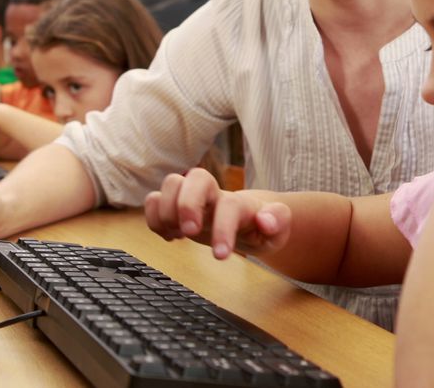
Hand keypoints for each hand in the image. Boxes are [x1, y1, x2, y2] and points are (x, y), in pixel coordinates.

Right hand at [145, 168, 291, 258]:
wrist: (251, 219)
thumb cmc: (263, 224)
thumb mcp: (279, 228)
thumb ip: (278, 221)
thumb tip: (265, 221)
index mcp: (240, 202)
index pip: (229, 205)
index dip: (223, 228)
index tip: (221, 256)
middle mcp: (214, 194)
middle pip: (195, 177)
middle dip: (187, 205)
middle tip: (189, 233)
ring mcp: (193, 197)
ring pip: (170, 183)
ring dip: (166, 211)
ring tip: (177, 234)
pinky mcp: (176, 205)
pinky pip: (153, 200)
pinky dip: (153, 218)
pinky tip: (169, 235)